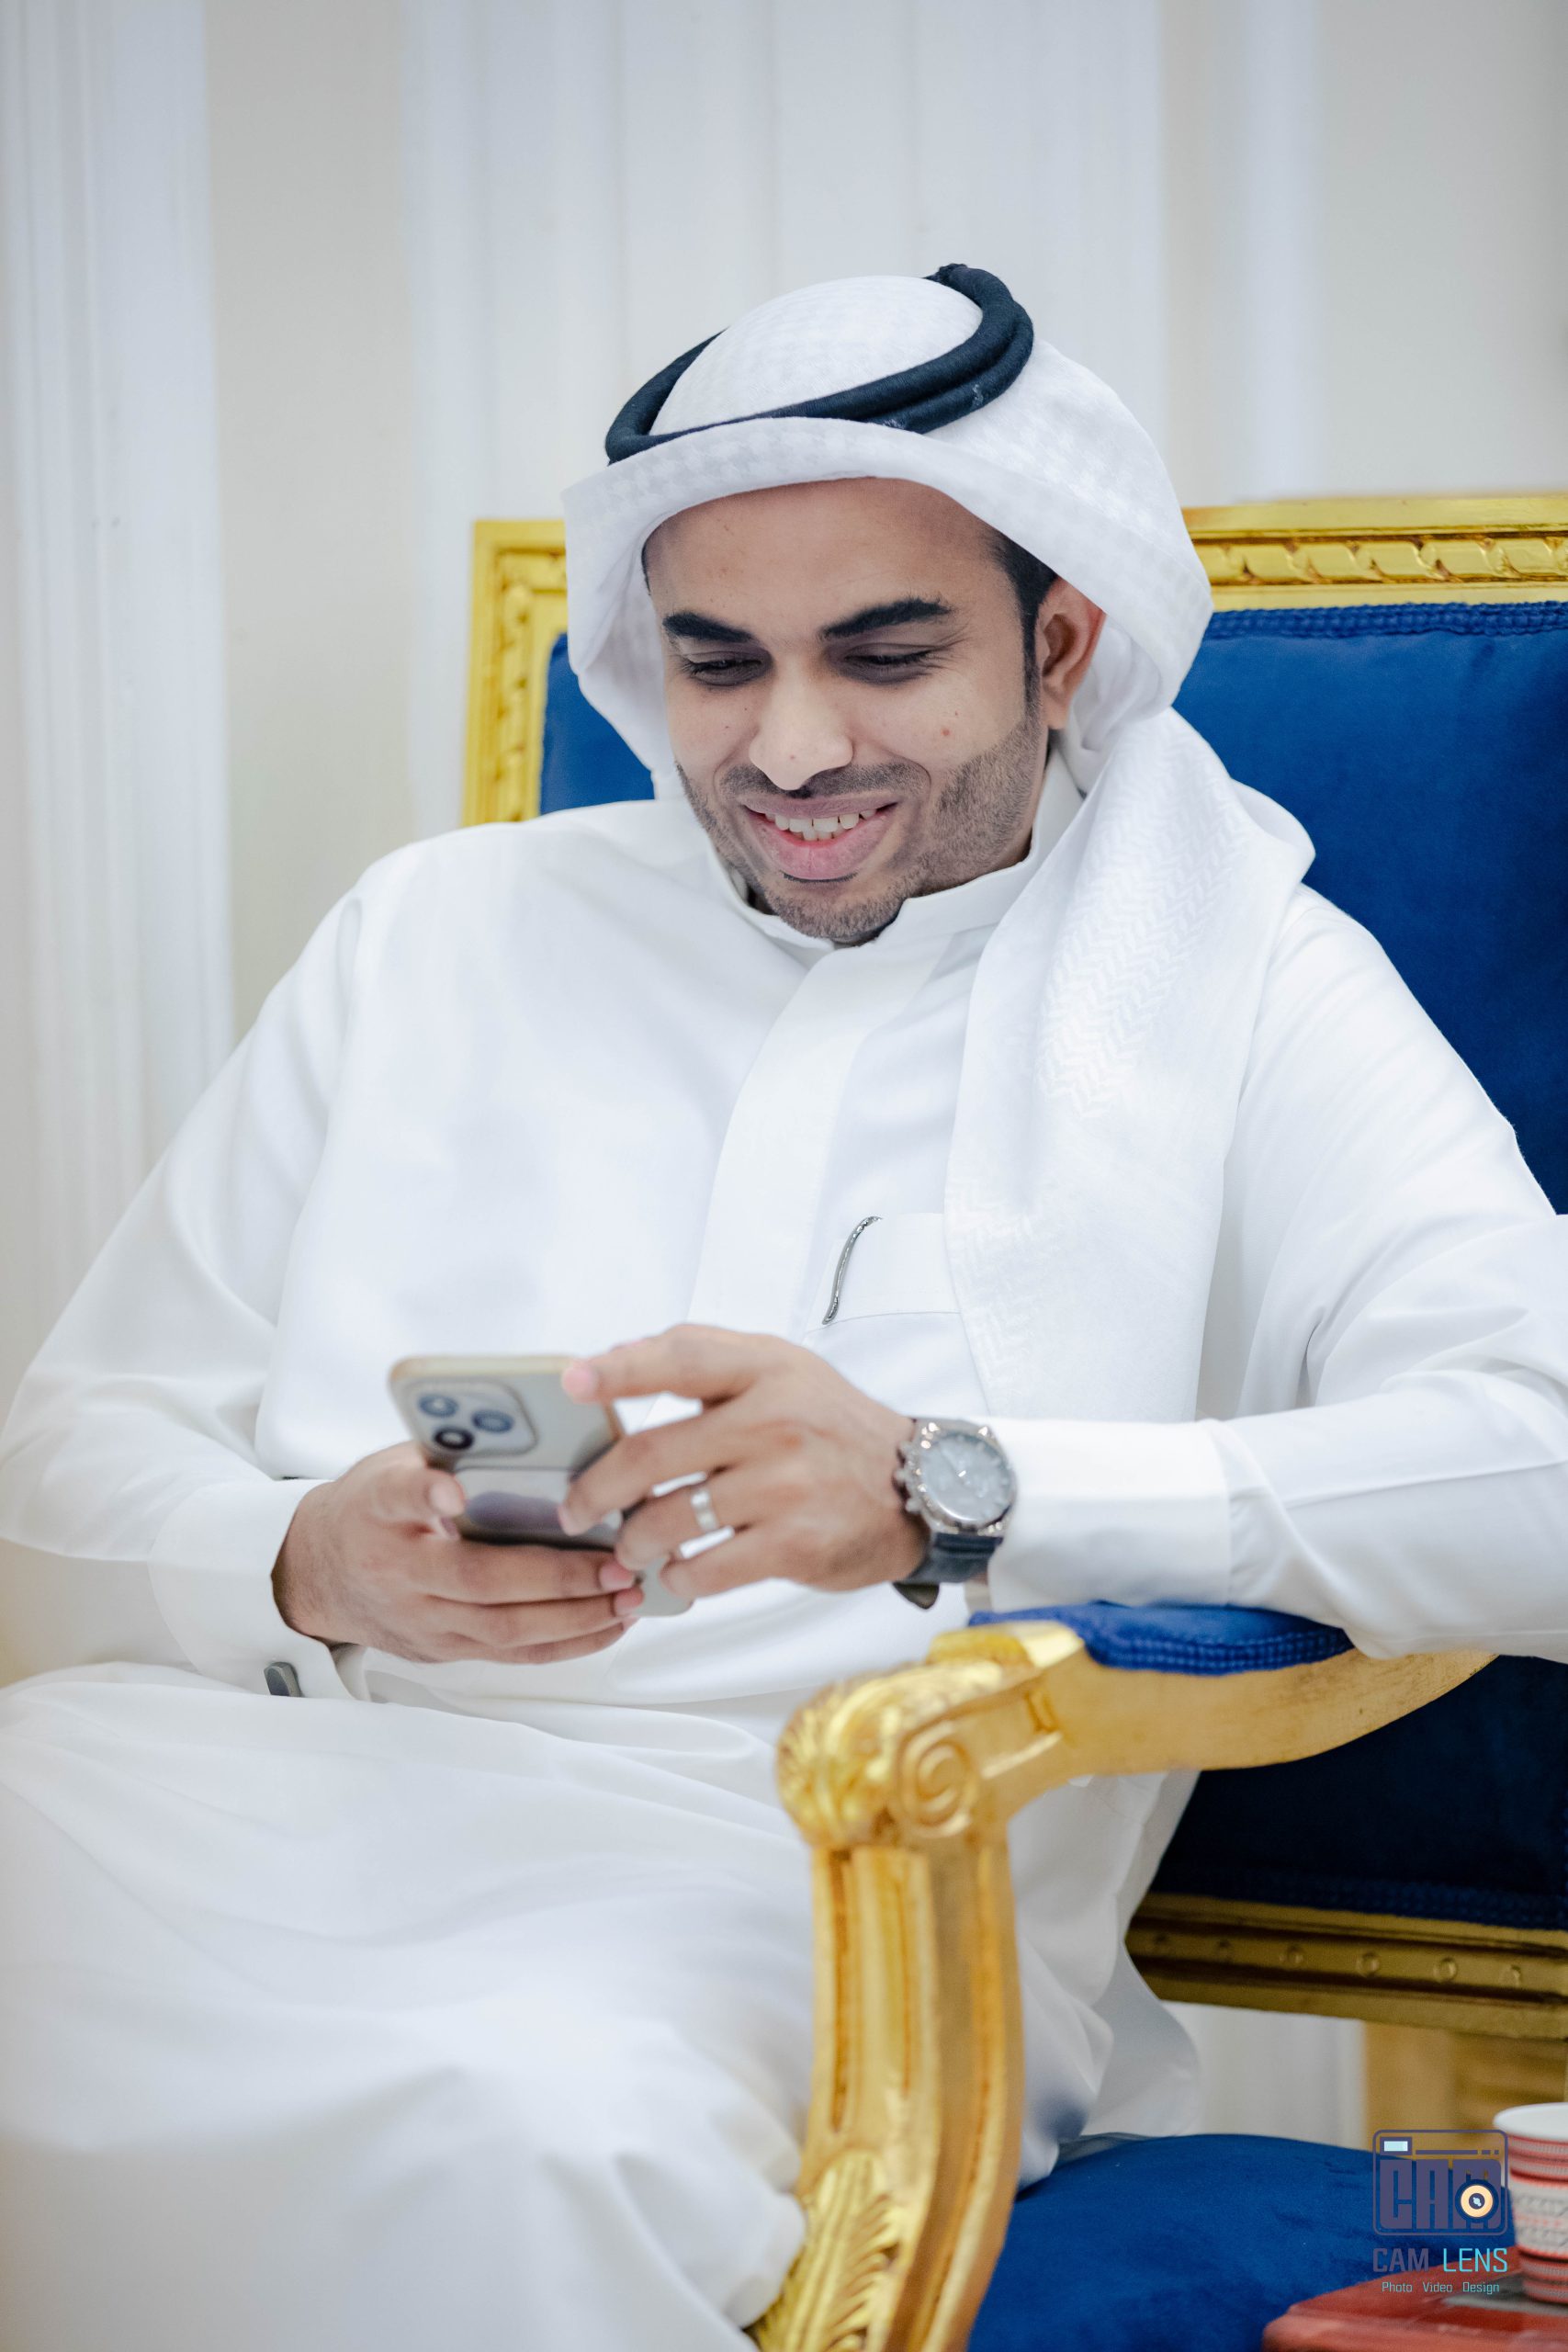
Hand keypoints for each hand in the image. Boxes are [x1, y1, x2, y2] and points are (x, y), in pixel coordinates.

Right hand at [272, 1441, 643, 1662]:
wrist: (316, 1573)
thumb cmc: (368, 1509)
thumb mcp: (388, 1465)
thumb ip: (443, 1455)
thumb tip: (525, 1435)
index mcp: (377, 1511)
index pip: (397, 1497)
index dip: (425, 1494)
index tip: (452, 1489)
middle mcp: (397, 1572)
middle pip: (478, 1581)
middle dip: (555, 1577)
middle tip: (616, 1563)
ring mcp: (421, 1621)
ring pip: (504, 1631)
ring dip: (575, 1618)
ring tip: (628, 1597)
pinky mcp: (442, 1650)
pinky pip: (511, 1655)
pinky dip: (567, 1643)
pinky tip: (609, 1624)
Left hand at [557, 1325, 923, 1600]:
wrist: (919, 1488)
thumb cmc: (832, 1427)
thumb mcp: (783, 1369)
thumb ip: (707, 1357)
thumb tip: (617, 1357)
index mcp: (766, 1369)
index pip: (682, 1358)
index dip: (619, 1371)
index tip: (571, 1384)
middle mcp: (775, 1421)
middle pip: (652, 1454)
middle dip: (597, 1489)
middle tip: (576, 1508)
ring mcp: (786, 1485)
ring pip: (670, 1518)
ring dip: (633, 1541)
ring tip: (629, 1547)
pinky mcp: (795, 1544)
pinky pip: (706, 1567)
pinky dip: (678, 1575)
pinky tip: (677, 1571)